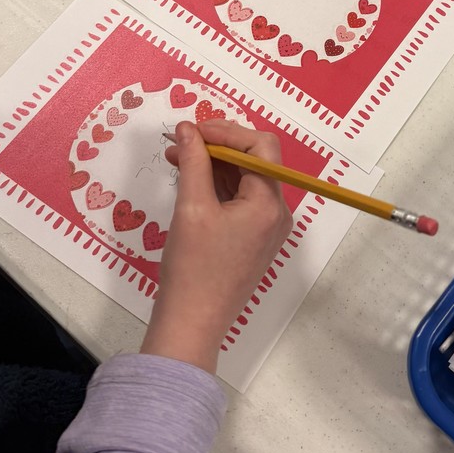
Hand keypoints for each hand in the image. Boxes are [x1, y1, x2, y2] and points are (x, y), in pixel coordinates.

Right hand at [140, 120, 292, 373]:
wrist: (193, 324)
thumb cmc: (193, 267)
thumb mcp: (191, 207)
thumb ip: (194, 161)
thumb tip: (187, 128)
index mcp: (269, 203)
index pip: (260, 146)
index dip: (227, 131)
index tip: (193, 130)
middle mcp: (276, 212)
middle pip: (255, 160)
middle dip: (218, 145)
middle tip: (181, 141)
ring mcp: (267, 226)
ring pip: (245, 178)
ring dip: (214, 163)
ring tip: (177, 157)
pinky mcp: (253, 237)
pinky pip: (240, 198)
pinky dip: (217, 184)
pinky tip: (189, 178)